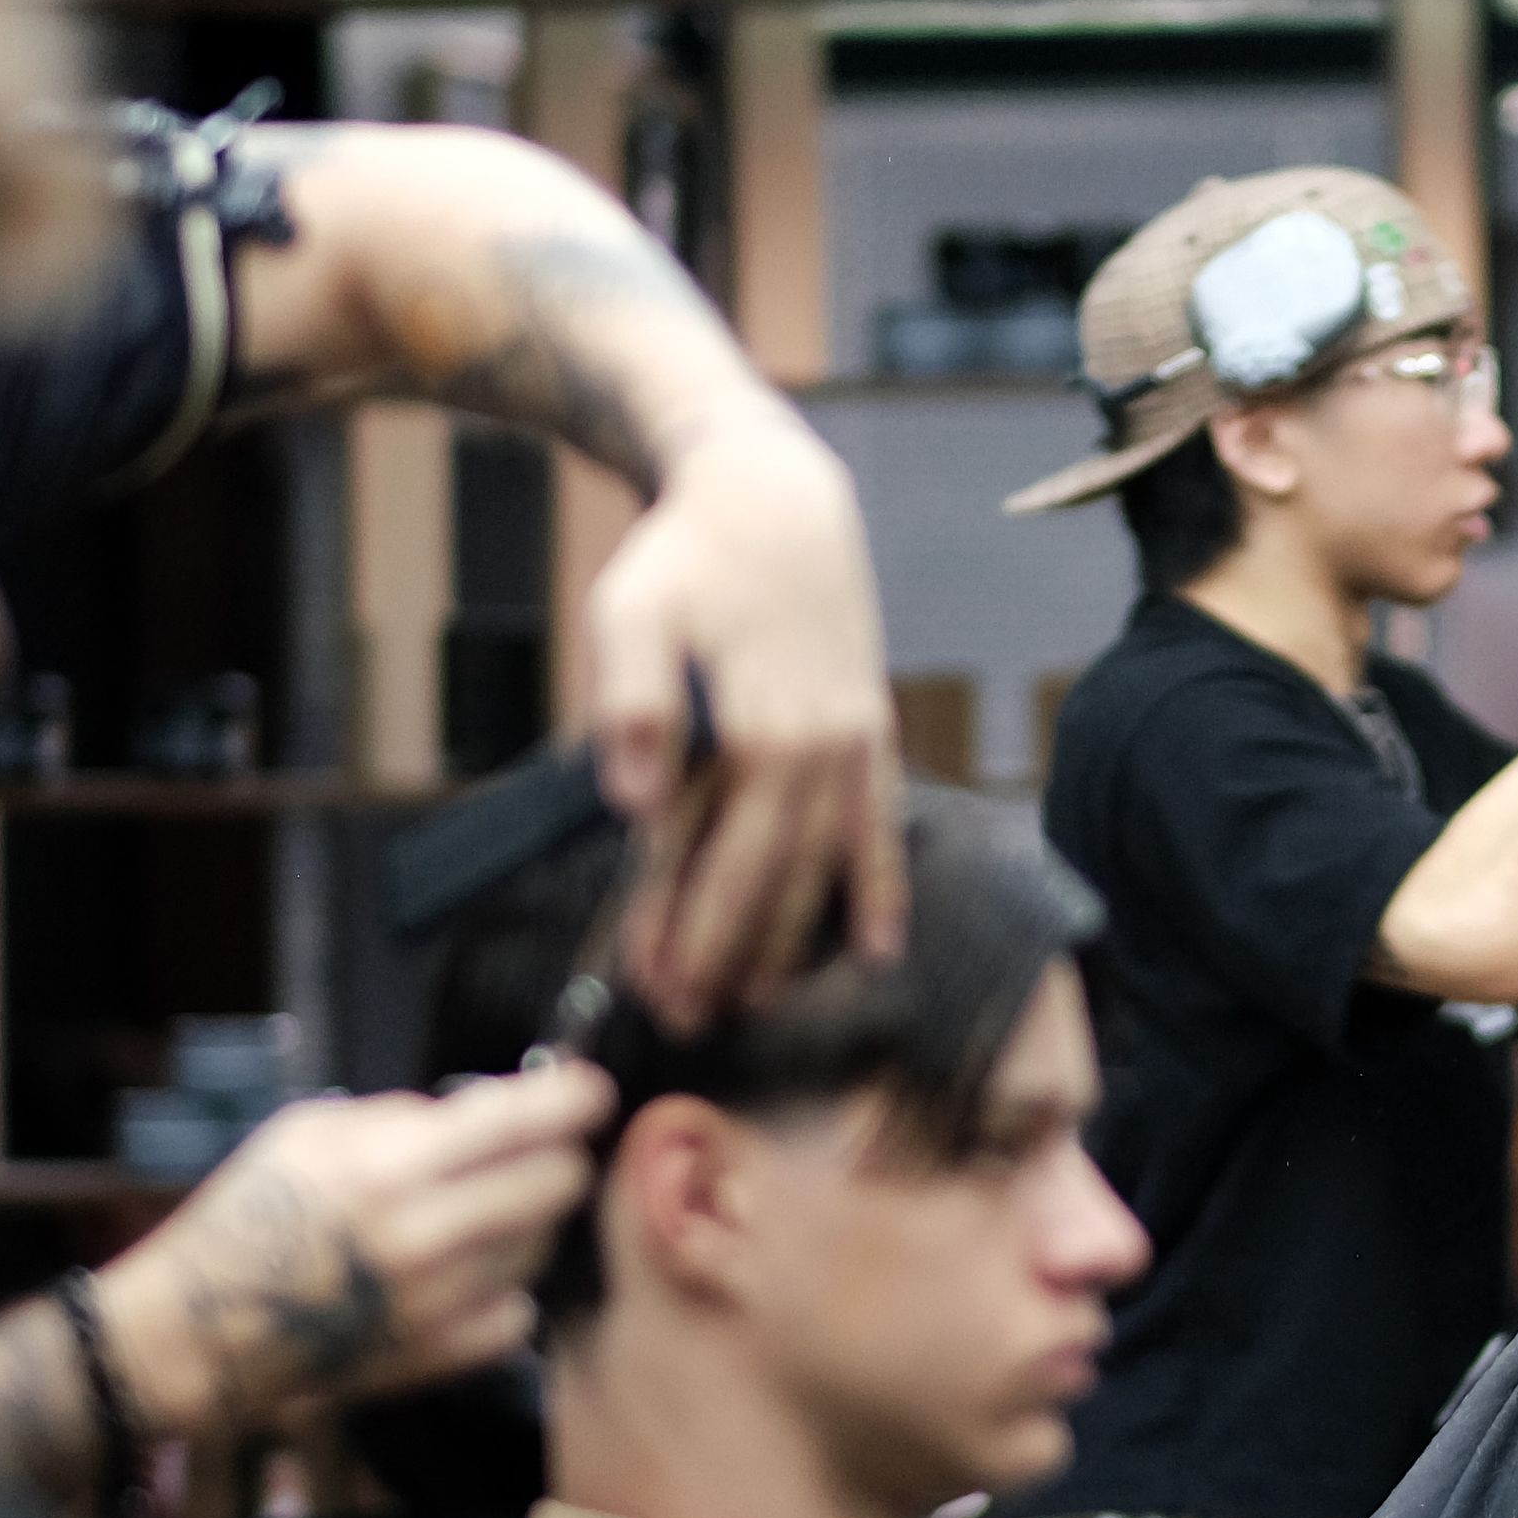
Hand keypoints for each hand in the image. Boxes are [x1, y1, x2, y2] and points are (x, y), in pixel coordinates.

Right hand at [95, 1063, 616, 1442]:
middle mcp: (425, 1236)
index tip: (590, 1090)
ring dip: (524, 1223)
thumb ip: (403, 1117)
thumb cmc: (251, 1214)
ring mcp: (438, 1304)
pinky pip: (517, 1313)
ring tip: (473, 1214)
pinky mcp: (438, 1357)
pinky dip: (502, 1289)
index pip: (520, 1122)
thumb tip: (487, 1111)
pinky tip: (461, 1275)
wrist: (203, 1328)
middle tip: (529, 1154)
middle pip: (555, 1185)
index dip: (573, 1098)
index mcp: (389, 1167)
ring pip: (540, 1247)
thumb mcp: (309, 1131)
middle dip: (554, 1158)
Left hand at [581, 418, 903, 1029]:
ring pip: (822, 867)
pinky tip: (883, 949)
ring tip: (762, 997)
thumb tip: (634, 805)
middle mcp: (819, 752)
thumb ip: (634, 707)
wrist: (774, 497)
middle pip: (768, 880)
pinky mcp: (871, 730)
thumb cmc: (688, 554)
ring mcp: (853, 744)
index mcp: (759, 733)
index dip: (683, 933)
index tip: (655, 990)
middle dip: (730, 957)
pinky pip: (880, 827)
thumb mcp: (634, 611)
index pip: (713, 863)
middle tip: (693, 1020)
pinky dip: (881, 889)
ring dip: (792, 939)